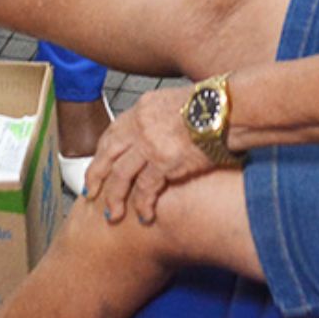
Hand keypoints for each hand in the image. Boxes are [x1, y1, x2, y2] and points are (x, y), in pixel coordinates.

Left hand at [83, 84, 213, 223]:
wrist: (228, 108)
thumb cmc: (213, 106)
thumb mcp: (177, 102)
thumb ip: (161, 118)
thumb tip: (162, 132)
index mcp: (142, 109)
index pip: (112, 133)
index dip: (101, 153)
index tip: (97, 167)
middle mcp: (140, 125)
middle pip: (108, 155)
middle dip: (96, 177)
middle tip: (90, 195)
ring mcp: (150, 144)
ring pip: (121, 176)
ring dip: (114, 198)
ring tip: (113, 215)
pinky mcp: (165, 162)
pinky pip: (145, 189)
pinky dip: (142, 205)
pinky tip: (144, 216)